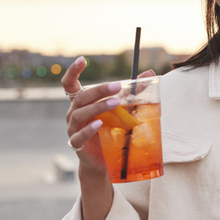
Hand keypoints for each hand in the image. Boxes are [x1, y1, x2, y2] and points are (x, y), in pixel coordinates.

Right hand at [62, 56, 155, 174]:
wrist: (103, 159)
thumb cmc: (110, 129)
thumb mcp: (121, 109)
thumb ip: (132, 92)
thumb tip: (150, 74)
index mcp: (81, 102)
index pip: (69, 84)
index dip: (73, 71)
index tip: (82, 59)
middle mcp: (74, 113)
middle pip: (81, 98)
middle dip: (100, 90)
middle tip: (118, 86)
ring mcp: (73, 129)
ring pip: (80, 114)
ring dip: (98, 107)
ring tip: (116, 103)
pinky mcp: (77, 144)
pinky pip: (79, 136)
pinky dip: (89, 130)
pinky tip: (99, 124)